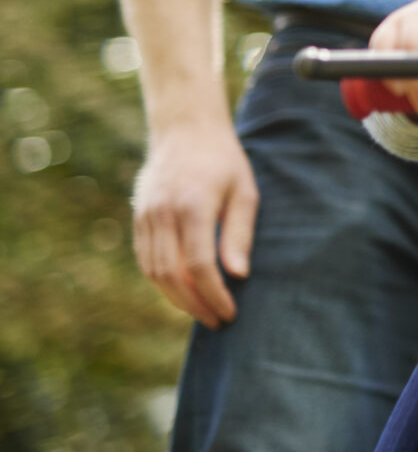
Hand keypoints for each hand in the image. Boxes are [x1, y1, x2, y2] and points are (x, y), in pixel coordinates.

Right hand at [131, 117, 259, 325]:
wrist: (185, 131)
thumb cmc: (224, 162)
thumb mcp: (245, 192)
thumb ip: (239, 233)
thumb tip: (238, 275)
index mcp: (192, 206)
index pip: (200, 265)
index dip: (214, 294)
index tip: (230, 312)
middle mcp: (163, 213)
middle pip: (172, 274)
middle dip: (195, 304)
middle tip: (216, 320)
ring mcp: (145, 216)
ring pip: (153, 271)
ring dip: (176, 297)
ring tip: (202, 311)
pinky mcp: (138, 217)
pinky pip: (145, 259)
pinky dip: (162, 280)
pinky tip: (183, 290)